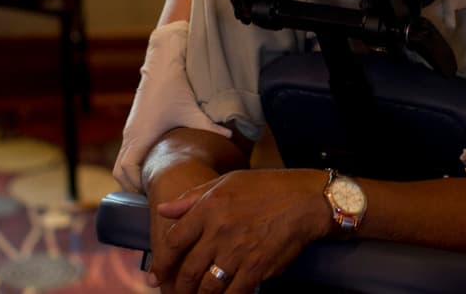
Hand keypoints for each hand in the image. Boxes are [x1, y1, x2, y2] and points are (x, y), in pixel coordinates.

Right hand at [114, 22, 230, 192]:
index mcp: (140, 136)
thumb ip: (208, 126)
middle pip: (119, 172)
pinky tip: (156, 168)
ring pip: (122, 162)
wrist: (161, 63)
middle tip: (155, 196)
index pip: (125, 171)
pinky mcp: (135, 126)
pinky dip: (135, 165)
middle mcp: (131, 135)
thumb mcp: (191, 108)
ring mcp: (131, 131)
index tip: (153, 195)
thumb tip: (230, 137)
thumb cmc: (174, 86)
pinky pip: (128, 153)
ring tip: (155, 185)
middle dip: (132, 187)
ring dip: (133, 176)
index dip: (135, 186)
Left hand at [149, 169, 329, 293]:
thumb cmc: (270, 187)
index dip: (161, 264)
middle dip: (179, 287)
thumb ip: (193, 198)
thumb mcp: (229, 182)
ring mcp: (238, 252)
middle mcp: (219, 231)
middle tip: (177, 293)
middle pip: (188, 270)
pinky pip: (233, 293)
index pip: (172, 242)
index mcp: (209, 208)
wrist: (309, 200)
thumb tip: (163, 210)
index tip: (157, 276)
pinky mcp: (256, 268)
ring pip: (207, 287)